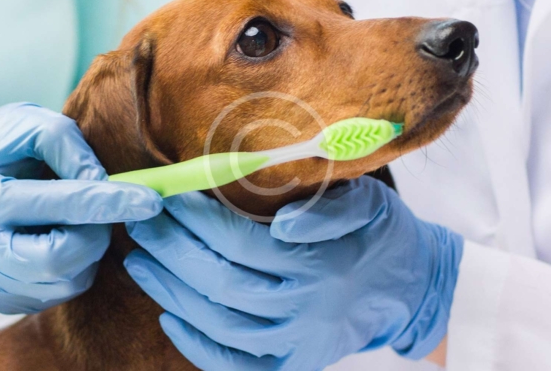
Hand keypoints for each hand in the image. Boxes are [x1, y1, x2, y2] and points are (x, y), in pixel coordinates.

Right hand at [0, 103, 161, 313]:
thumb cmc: (8, 145)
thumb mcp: (36, 126)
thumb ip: (71, 150)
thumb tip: (106, 184)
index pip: (58, 206)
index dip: (110, 202)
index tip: (151, 200)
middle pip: (59, 261)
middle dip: (95, 234)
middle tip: (104, 209)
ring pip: (66, 282)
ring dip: (88, 249)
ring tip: (74, 218)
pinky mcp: (3, 300)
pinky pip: (60, 293)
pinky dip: (77, 266)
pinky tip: (63, 237)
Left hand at [125, 176, 462, 370]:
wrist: (409, 287)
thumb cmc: (381, 234)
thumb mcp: (369, 203)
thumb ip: (328, 209)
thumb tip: (281, 224)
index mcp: (321, 266)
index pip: (240, 243)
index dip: (197, 220)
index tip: (168, 196)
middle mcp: (305, 311)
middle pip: (220, 283)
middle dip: (172, 251)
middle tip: (142, 223)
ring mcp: (297, 344)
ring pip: (219, 324)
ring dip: (171, 292)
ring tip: (140, 261)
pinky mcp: (293, 365)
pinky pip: (237, 366)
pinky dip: (198, 347)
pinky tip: (169, 317)